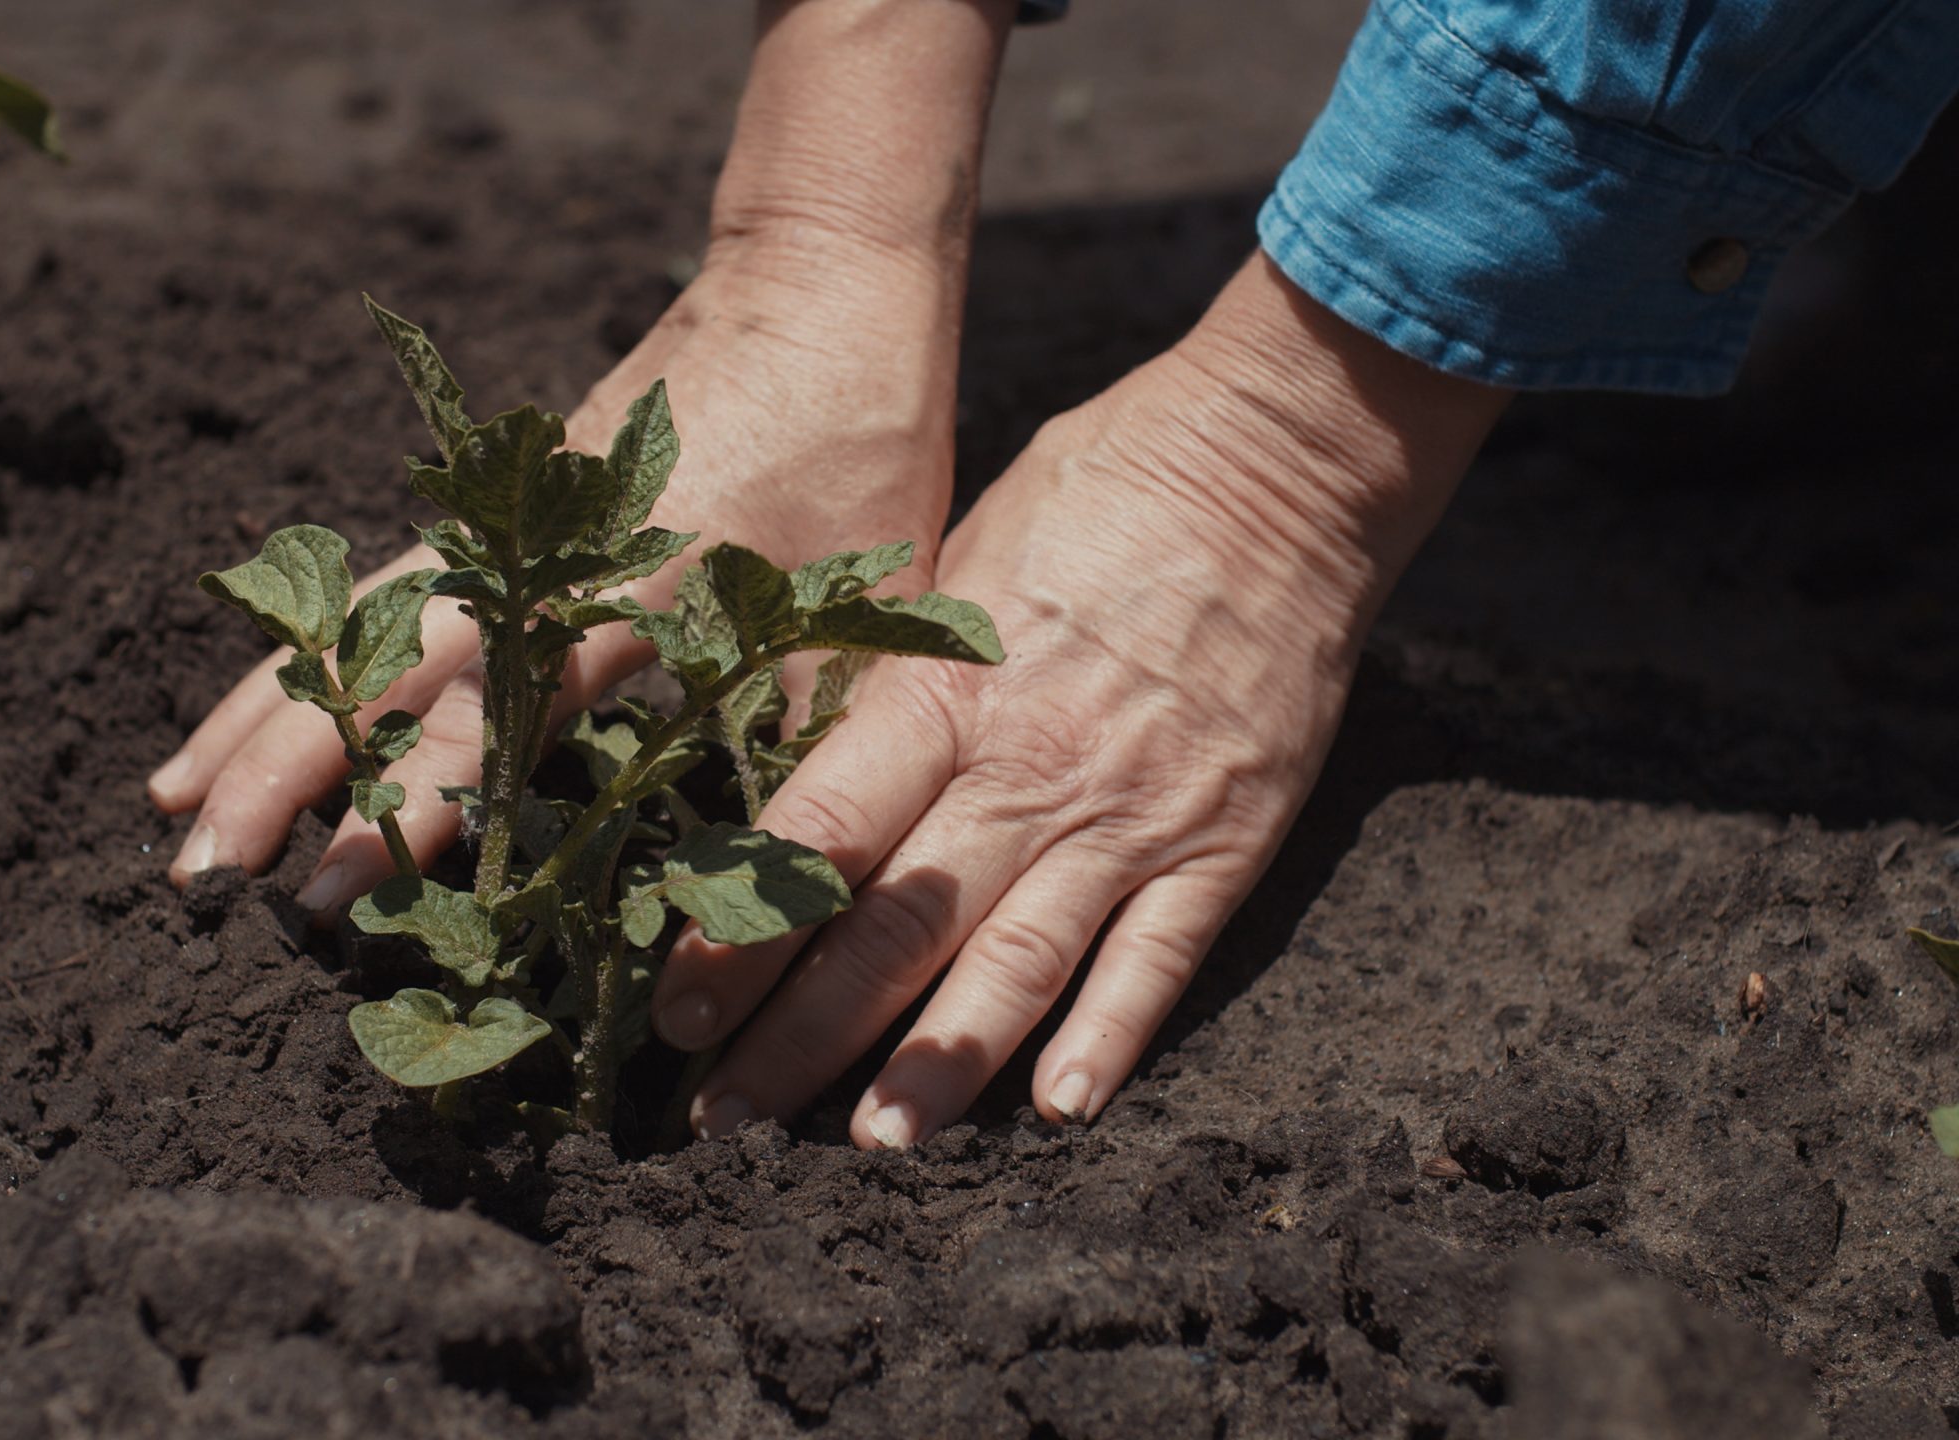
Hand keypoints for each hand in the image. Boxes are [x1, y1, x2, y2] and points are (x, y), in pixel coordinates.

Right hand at [148, 0, 1014, 909]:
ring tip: (170, 802)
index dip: (412, 808)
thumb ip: (807, 737)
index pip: (492, 719)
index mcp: (630, 590)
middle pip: (378, 670)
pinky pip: (381, 585)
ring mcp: (507, 522)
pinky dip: (306, 646)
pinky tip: (257, 701)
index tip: (335, 889)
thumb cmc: (867, 452)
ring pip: (353, 623)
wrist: (826, 286)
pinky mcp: (503, 501)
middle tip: (200, 876)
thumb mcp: (860, 608)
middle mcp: (540, 556)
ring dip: (258, 713)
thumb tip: (781, 884)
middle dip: (280, 775)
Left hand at [655, 255, 1509, 1146]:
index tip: (676, 1013)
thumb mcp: (962, 560)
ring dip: (937, 1068)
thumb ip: (897, 681)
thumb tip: (811, 773)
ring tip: (873, 1146)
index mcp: (947, 693)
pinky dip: (1111, 1038)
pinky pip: (1160, 958)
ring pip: (1016, 967)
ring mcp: (1133, 812)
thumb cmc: (1102, 484)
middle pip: (894, 930)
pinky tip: (1061, 1111)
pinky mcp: (1227, 836)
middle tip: (728, 1121)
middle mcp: (1030, 768)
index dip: (737, 940)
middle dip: (799, 1037)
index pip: (815, 842)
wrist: (1283, 458)